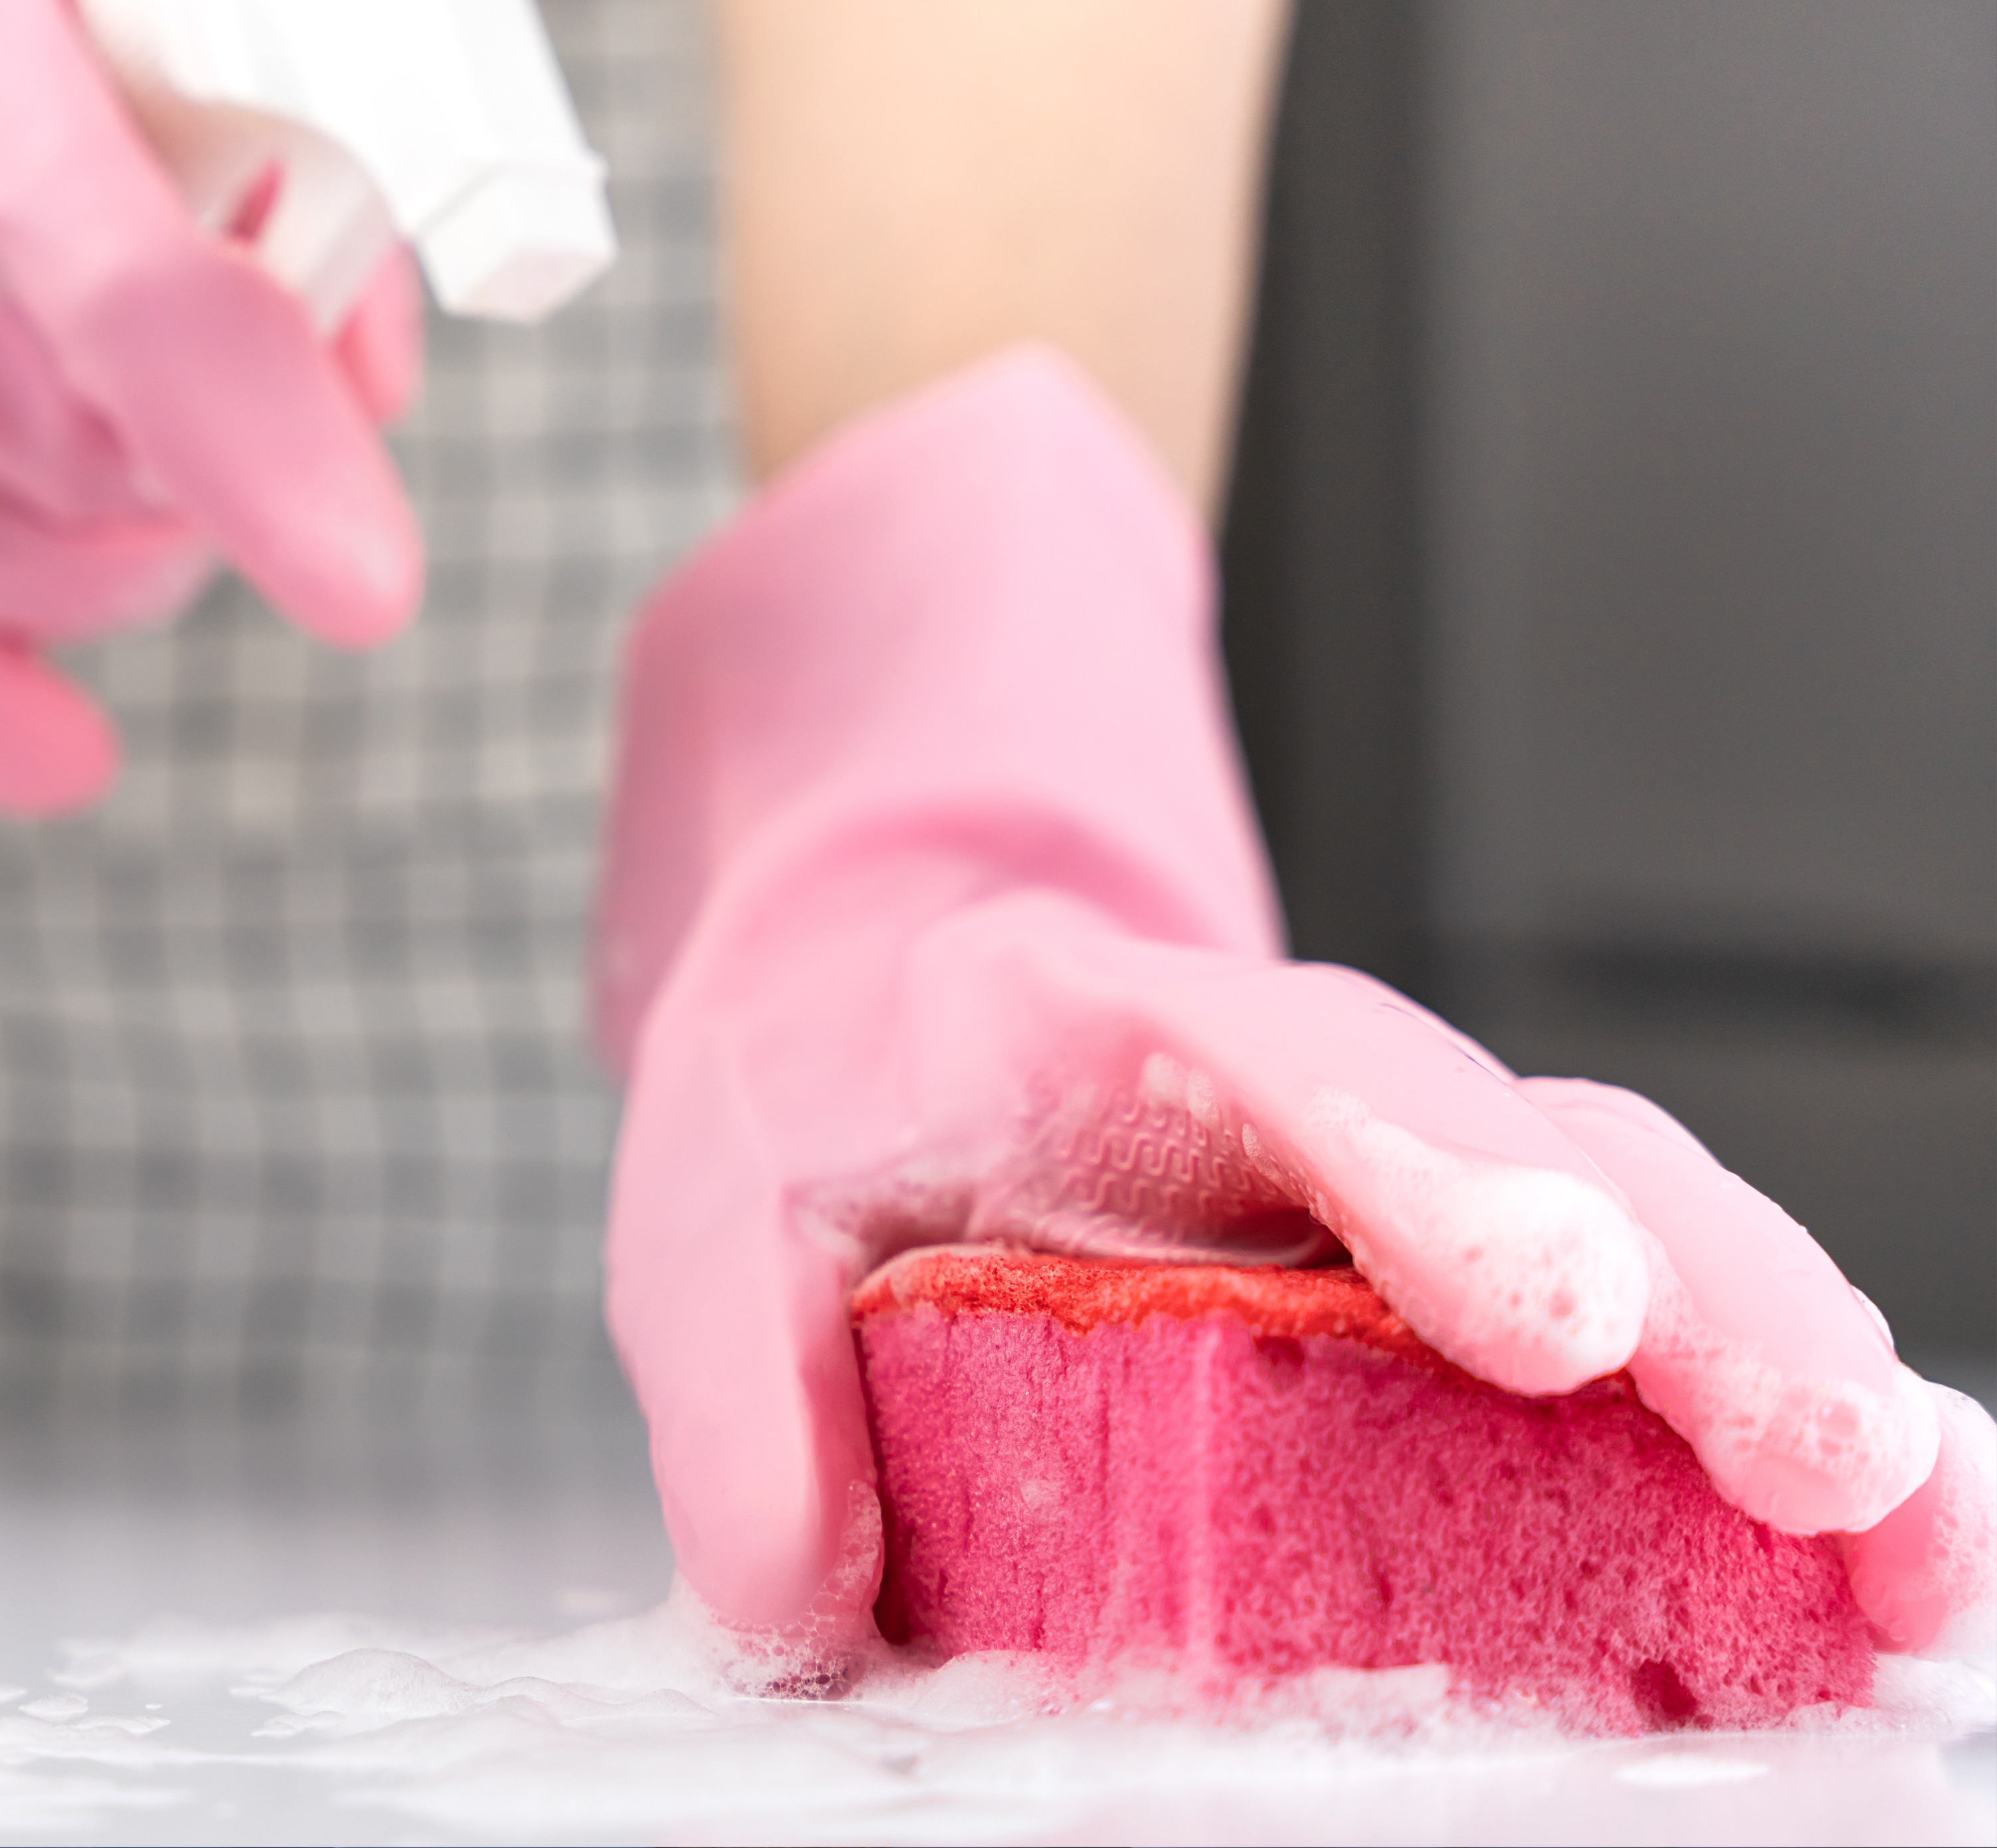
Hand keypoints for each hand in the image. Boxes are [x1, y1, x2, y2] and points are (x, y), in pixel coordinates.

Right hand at [0, 0, 423, 810]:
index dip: (262, 447)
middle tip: (140, 353)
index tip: (365, 587)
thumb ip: (265, 143)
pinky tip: (49, 729)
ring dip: (106, 540)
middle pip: (112, 468)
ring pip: (34, 581)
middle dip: (197, 448)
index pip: (131, 295)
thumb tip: (363, 381)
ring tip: (48, 411)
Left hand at [596, 346, 1987, 1658]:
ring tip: (1904, 1533)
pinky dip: (1730, 1415)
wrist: (869, 991)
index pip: (1281, 1051)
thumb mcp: (713, 1216)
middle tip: (1821, 1453)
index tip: (1549, 1298)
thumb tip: (804, 1599)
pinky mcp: (1420, 1268)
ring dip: (1768, 1355)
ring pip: (1619, 1213)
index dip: (1424, 1160)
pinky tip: (1843, 1544)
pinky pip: (1608, 1306)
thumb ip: (743, 1391)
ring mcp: (1372, 1172)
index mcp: (1089, 1030)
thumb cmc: (815, 1098)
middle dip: (1690, 1284)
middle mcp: (1273, 1089)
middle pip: (1522, 1132)